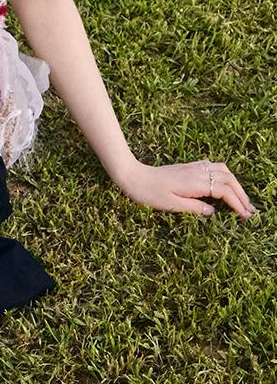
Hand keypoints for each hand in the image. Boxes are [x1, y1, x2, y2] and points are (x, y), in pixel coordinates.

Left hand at [119, 157, 256, 219]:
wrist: (133, 176)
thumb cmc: (149, 193)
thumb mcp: (171, 205)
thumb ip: (194, 208)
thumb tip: (213, 211)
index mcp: (195, 183)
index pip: (224, 192)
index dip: (237, 204)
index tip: (245, 216)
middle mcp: (198, 172)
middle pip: (229, 179)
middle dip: (241, 195)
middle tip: (249, 210)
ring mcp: (194, 167)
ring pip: (224, 171)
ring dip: (235, 184)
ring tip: (241, 199)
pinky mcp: (189, 167)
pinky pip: (214, 167)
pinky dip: (224, 175)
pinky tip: (224, 184)